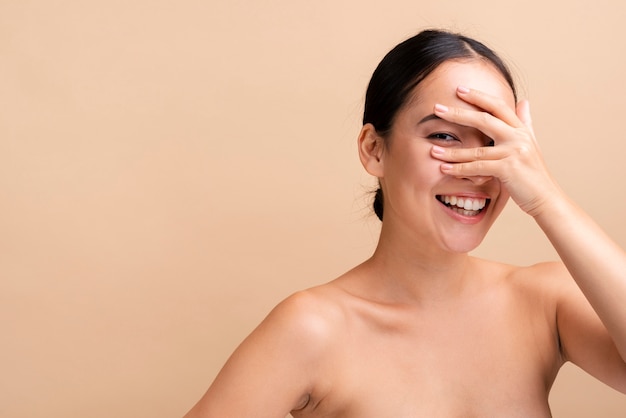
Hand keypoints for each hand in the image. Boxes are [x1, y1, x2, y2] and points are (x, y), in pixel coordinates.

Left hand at [430, 86, 561, 217]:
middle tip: (437, 109)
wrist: (546, 198)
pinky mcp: (508, 169)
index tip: (459, 90)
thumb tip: (524, 101)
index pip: (498, 106)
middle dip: (458, 113)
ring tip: (433, 150)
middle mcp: (518, 137)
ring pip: (476, 149)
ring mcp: (514, 152)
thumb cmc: (533, 174)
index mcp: (520, 130)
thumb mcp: (531, 144)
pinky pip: (478, 167)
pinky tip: (445, 169)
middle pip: (484, 119)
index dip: (478, 96)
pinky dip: (459, 169)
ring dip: (452, 151)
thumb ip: (525, 122)